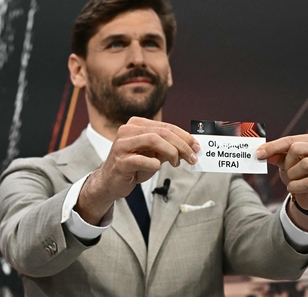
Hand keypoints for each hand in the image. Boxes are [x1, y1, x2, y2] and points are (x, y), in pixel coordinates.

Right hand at [76, 117, 199, 224]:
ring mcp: (121, 145)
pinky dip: (154, 165)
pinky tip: (155, 168)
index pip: (165, 126)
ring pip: (154, 140)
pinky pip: (144, 160)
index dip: (184, 136)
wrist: (110, 182)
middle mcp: (127, 130)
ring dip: (171, 152)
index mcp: (136, 124)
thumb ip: (168, 148)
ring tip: (177, 163)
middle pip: (162, 132)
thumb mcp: (153, 154)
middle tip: (192, 157)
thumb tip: (191, 147)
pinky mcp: (120, 161)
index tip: (196, 146)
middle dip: (181, 144)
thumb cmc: (133, 166)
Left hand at [256, 133, 307, 220]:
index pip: (291, 140)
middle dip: (287, 162)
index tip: (258, 153)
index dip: (273, 147)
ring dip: (292, 174)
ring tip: (293, 179)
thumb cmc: (299, 173)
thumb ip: (275, 155)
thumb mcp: (285, 161)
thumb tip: (261, 152)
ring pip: (305, 164)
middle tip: (288, 170)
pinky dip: (295, 186)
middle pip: (297, 149)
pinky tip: (294, 188)